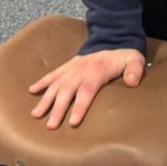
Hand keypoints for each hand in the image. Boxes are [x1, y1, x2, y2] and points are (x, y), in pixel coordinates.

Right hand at [28, 48, 145, 128]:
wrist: (112, 39)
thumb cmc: (124, 57)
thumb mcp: (135, 60)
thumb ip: (134, 70)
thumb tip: (132, 81)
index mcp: (97, 71)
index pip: (86, 91)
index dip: (80, 106)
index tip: (73, 122)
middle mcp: (81, 70)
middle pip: (67, 91)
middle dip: (58, 109)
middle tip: (50, 126)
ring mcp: (72, 68)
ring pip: (56, 84)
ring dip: (45, 99)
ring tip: (36, 114)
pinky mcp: (67, 66)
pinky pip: (52, 74)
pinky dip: (41, 82)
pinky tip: (31, 91)